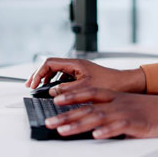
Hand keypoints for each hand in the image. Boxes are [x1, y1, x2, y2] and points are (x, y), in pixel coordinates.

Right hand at [25, 58, 145, 95]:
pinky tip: (56, 94)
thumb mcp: (84, 88)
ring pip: (58, 72)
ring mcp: (80, 70)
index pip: (50, 63)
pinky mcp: (83, 77)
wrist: (125, 84)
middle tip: (31, 86)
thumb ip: (66, 90)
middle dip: (40, 75)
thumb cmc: (109, 83)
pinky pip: (65, 78)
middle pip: (52, 66)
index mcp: (76, 63)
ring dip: (48, 80)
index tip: (33, 84)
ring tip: (41, 90)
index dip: (38, 73)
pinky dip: (57, 84)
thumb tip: (51, 92)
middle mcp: (76, 65)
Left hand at [46, 87, 157, 139]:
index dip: (71, 96)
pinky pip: (121, 127)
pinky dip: (108, 131)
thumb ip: (112, 112)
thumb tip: (92, 122)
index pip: (90, 93)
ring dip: (79, 123)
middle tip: (48, 121)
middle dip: (66, 114)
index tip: (54, 99)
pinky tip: (97, 135)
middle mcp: (119, 103)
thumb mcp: (130, 107)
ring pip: (99, 117)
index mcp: (116, 97)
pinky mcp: (138, 124)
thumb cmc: (154, 111)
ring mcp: (128, 112)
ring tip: (62, 130)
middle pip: (88, 106)